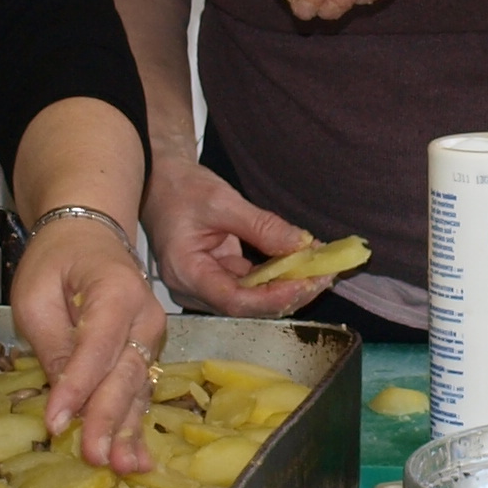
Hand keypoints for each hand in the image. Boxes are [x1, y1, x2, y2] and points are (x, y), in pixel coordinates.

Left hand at [10, 210, 167, 472]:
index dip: (77, 387)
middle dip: (108, 418)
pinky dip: (136, 427)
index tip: (56, 422)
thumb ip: (51, 342)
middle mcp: (144, 316)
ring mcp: (151, 337)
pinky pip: (140, 393)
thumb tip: (61, 394)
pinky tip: (138, 460)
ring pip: (138, 389)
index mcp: (115, 291)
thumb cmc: (56, 261)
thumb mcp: (36, 293)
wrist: (89, 235)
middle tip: (94, 456)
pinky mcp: (147, 355)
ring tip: (122, 467)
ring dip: (128, 431)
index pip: (96, 347)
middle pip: (124, 373)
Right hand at [140, 158, 319, 316]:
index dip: (274, 297)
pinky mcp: (219, 277)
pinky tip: (304, 263)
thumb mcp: (222, 202)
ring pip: (255, 298)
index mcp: (187, 274)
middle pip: (248, 306)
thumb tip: (302, 245)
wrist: (161, 181)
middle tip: (326, 275)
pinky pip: (254, 284)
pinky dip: (279, 275)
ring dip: (289, 285)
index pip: (234, 301)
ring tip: (322, 269)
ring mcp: (207, 286)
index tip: (308, 282)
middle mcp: (195, 289)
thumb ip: (262, 227)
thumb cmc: (181, 189)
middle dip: (290, 293)